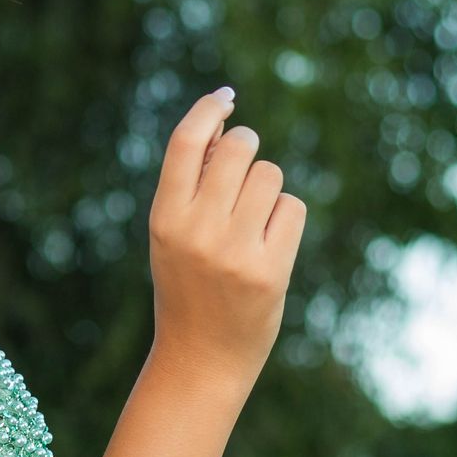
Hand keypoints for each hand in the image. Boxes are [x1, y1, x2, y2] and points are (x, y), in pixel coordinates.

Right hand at [145, 87, 305, 383]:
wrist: (201, 358)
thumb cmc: (188, 285)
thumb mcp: (173, 234)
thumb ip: (193, 187)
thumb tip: (227, 129)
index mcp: (164, 217)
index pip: (187, 142)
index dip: (208, 110)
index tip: (226, 98)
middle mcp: (197, 229)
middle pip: (241, 149)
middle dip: (248, 150)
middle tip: (242, 177)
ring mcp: (234, 250)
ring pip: (270, 176)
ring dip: (267, 188)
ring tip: (251, 223)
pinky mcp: (269, 271)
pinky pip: (291, 208)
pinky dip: (284, 218)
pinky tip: (268, 245)